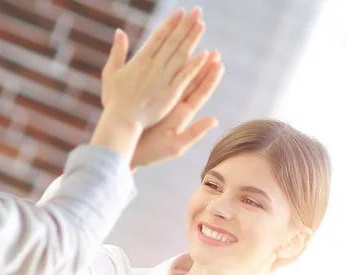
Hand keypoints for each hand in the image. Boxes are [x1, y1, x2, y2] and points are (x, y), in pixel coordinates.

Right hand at [101, 7, 207, 129]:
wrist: (121, 121)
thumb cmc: (114, 100)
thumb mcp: (110, 73)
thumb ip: (117, 52)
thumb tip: (119, 31)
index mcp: (139, 61)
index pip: (158, 37)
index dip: (170, 23)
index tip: (180, 11)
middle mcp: (153, 67)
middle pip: (172, 43)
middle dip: (185, 26)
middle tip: (197, 11)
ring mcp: (163, 80)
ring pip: (181, 56)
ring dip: (192, 40)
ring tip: (201, 25)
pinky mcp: (170, 94)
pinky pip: (185, 77)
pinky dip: (194, 65)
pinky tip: (205, 54)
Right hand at [131, 51, 224, 169]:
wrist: (127, 153)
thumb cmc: (150, 153)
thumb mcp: (175, 146)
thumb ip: (194, 133)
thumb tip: (214, 120)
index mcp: (182, 116)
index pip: (200, 94)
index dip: (210, 79)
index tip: (220, 65)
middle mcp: (173, 107)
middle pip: (191, 83)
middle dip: (202, 67)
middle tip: (214, 52)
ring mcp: (161, 103)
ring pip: (175, 79)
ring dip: (186, 64)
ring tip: (196, 48)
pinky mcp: (148, 101)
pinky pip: (158, 81)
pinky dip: (165, 69)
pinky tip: (169, 56)